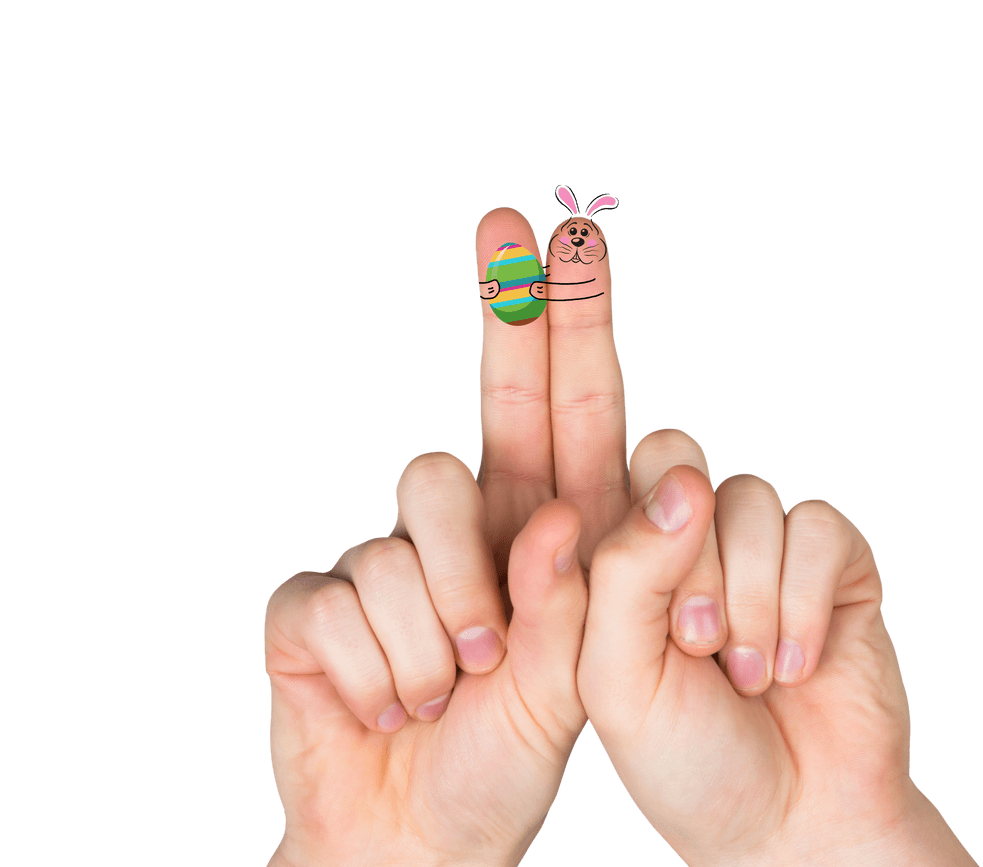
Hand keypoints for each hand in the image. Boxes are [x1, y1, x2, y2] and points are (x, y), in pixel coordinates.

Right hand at [263, 206, 629, 865]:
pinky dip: (381, 672)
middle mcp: (469, 533)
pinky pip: (342, 597)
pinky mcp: (316, 604)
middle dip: (506, 308)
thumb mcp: (582, 684)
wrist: (414, 839)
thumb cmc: (505, 764)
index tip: (571, 239)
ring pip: (415, 517)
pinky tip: (389, 705)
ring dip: (447, 618)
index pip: (568, 416)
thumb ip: (598, 587)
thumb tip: (603, 491)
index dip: (569, 326)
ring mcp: (387, 559)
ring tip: (455, 686)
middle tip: (506, 216)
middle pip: (487, 405)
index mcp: (544, 542)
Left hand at [577, 430, 977, 866]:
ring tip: (749, 674)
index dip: (637, 533)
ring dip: (750, 598)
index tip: (658, 628)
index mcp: (625, 557)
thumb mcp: (619, 679)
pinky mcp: (834, 565)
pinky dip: (805, 603)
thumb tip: (686, 482)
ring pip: (750, 494)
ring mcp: (763, 546)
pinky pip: (819, 526)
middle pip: (680, 463)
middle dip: (691, 565)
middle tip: (699, 647)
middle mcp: (691, 537)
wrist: (793, 825)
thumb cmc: (689, 760)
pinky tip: (798, 666)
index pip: (610, 477)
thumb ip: (626, 575)